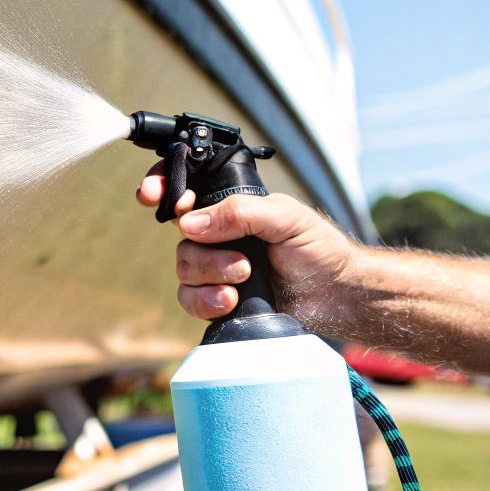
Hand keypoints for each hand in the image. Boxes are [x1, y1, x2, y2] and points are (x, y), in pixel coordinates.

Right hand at [136, 165, 357, 321]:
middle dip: (206, 254)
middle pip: (182, 237)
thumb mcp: (285, 217)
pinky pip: (189, 299)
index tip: (154, 195)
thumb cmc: (318, 249)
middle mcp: (221, 235)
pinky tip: (231, 302)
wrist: (335, 297)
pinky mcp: (218, 299)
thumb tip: (189, 222)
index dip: (164, 188)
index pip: (187, 189)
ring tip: (244, 281)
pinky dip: (206, 302)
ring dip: (211, 277)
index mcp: (233, 206)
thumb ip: (239, 212)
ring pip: (184, 268)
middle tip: (242, 263)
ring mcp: (218, 267)